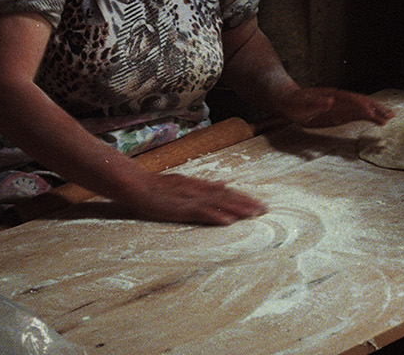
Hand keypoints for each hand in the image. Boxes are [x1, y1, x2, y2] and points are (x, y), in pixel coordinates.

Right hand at [121, 171, 266, 225]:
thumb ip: (206, 185)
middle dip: (246, 203)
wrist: (139, 185)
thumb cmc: (159, 186)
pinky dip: (215, 216)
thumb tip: (225, 183)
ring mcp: (191, 198)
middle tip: (264, 210)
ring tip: (253, 214)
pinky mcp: (181, 208)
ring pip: (219, 203)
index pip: (227, 192)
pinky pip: (201, 212)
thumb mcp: (186, 183)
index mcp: (201, 186)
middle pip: (227, 196)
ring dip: (237, 209)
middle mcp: (199, 190)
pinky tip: (227, 221)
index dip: (243, 198)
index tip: (259, 204)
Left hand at [273, 87, 394, 128]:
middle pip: (361, 102)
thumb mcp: (301, 105)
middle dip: (376, 108)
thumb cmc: (294, 104)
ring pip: (361, 107)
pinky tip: (375, 119)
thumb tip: (331, 101)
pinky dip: (366, 116)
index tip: (376, 115)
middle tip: (391, 116)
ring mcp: (339, 105)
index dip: (365, 108)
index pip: (353, 101)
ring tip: (389, 117)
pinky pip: (355, 113)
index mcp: (332, 96)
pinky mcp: (337, 112)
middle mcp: (339, 99)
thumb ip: (315, 104)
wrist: (287, 100)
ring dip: (375, 111)